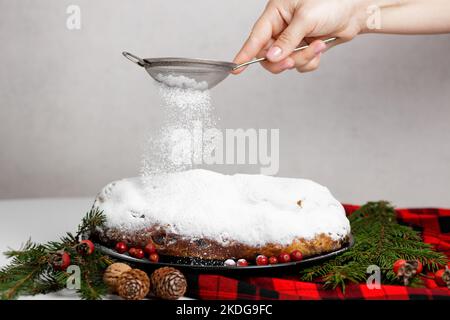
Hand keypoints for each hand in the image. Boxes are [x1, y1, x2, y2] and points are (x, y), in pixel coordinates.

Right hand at [233, 0, 366, 73]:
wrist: (357, 9)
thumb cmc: (332, 2)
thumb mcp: (306, 18)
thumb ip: (288, 40)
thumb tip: (272, 57)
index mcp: (276, 13)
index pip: (256, 37)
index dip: (245, 53)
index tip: (235, 68)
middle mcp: (282, 27)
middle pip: (269, 55)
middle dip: (282, 60)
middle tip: (292, 59)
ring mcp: (293, 39)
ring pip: (286, 62)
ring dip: (302, 58)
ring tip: (318, 45)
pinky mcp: (305, 48)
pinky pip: (300, 64)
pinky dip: (310, 61)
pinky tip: (320, 48)